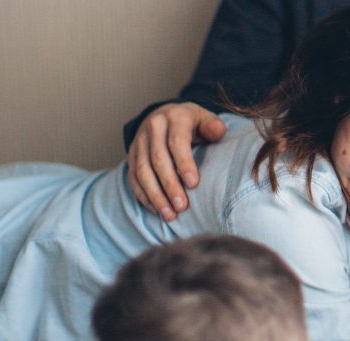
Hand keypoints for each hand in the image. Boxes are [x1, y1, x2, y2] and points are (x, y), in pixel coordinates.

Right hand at [127, 102, 226, 220]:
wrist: (166, 116)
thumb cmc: (192, 123)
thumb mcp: (205, 119)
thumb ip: (213, 126)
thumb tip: (217, 131)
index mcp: (173, 118)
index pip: (176, 141)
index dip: (184, 163)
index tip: (193, 184)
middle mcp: (153, 128)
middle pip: (158, 160)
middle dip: (170, 185)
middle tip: (182, 206)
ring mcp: (139, 142)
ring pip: (143, 172)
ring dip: (155, 195)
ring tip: (169, 215)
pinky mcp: (132, 155)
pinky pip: (134, 178)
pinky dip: (144, 196)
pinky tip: (157, 210)